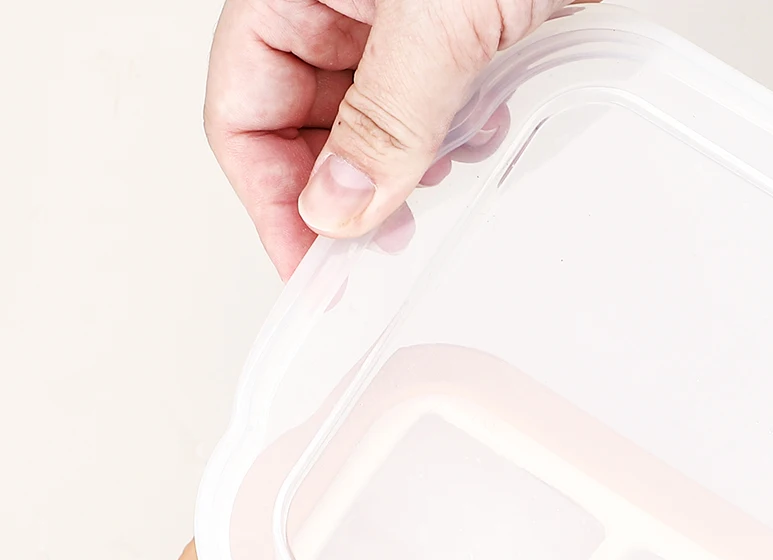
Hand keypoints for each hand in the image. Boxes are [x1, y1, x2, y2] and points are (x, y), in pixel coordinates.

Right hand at [204, 0, 573, 277]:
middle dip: (343, 195)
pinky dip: (453, 139)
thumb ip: (384, 119)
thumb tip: (338, 211)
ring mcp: (399, 21)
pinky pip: (434, 106)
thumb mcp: (432, 20)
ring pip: (372, 126)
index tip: (312, 272)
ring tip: (437, 189)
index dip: (271, 200)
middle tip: (380, 253)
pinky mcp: (462, 31)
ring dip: (404, 172)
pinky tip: (481, 141)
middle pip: (304, 128)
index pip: (242, 111)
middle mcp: (338, 4)